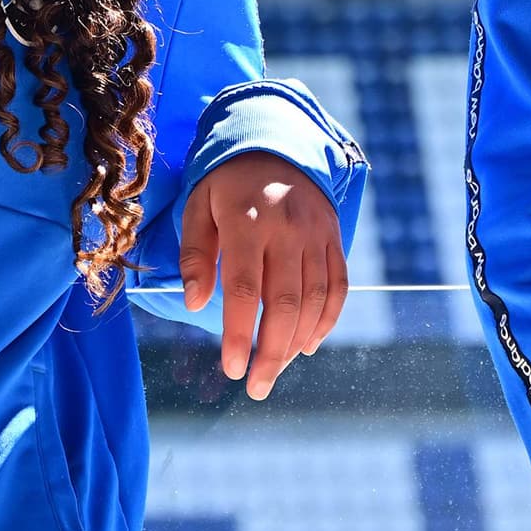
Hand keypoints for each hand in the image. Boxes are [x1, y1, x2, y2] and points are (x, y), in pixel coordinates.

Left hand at [178, 150, 347, 398]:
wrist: (276, 143)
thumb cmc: (228, 183)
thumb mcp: (198, 206)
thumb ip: (195, 254)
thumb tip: (193, 302)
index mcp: (247, 221)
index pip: (243, 289)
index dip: (238, 334)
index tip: (231, 369)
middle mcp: (287, 228)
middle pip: (284, 303)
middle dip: (271, 352)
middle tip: (257, 386)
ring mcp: (316, 233)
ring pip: (315, 299)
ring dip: (298, 342)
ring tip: (278, 369)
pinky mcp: (333, 237)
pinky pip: (337, 285)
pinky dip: (328, 319)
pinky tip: (309, 344)